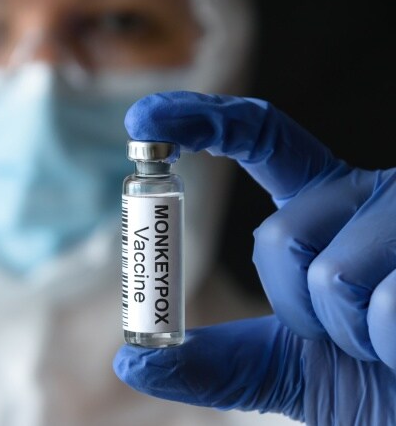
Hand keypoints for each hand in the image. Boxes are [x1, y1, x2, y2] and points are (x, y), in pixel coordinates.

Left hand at [114, 92, 395, 423]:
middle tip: (344, 335)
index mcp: (325, 205)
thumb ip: (218, 362)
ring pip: (329, 274)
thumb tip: (132, 360)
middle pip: (278, 236)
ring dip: (351, 336)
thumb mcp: (286, 368)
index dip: (201, 119)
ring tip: (387, 344)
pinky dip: (393, 348)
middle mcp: (365, 196)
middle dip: (297, 307)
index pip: (260, 139)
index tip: (146, 118)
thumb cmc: (373, 383)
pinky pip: (389, 307)